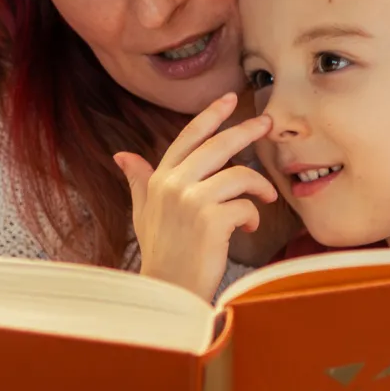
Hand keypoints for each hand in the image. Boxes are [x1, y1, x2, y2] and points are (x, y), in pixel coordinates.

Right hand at [116, 93, 275, 301]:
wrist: (169, 291)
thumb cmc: (161, 253)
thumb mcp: (144, 213)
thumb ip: (139, 181)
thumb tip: (122, 156)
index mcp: (160, 179)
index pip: (188, 137)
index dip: (210, 115)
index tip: (229, 99)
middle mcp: (173, 185)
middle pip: (218, 145)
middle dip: (246, 130)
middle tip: (267, 124)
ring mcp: (192, 201)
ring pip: (239, 175)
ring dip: (260, 187)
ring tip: (265, 198)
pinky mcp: (211, 220)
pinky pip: (246, 205)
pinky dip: (253, 216)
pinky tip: (249, 228)